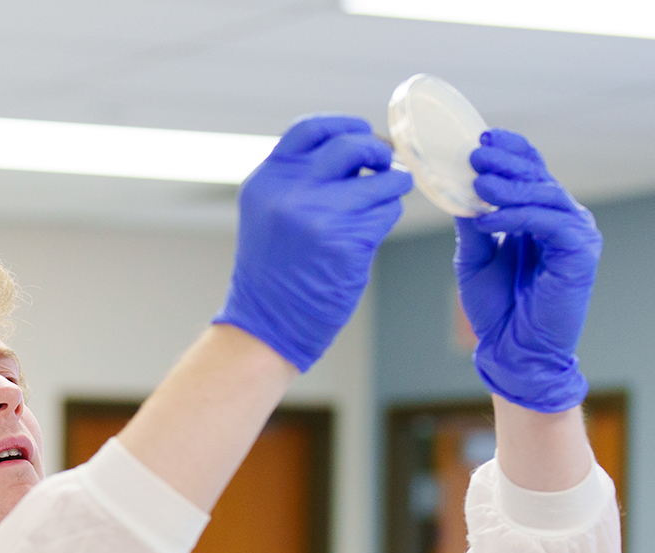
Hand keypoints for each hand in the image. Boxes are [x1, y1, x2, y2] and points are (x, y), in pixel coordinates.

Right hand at [215, 116, 412, 371]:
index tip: (361, 134)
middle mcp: (289, 192)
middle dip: (377, 151)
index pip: (311, 128)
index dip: (344, 125)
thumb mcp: (267, 211)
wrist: (264, 324)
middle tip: (382, 165)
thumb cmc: (273, 269)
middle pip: (352, 144)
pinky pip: (387, 212)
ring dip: (390, 187)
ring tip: (381, 201)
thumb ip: (298, 177)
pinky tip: (368, 235)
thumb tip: (357, 145)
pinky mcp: (346, 242)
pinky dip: (385, 218)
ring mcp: (319, 216)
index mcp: (267, 180)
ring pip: (381, 179)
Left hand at [457, 129, 599, 414]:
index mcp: (540, 214)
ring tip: (478, 182)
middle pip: (538, 177)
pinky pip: (548, 223)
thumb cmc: (496, 305)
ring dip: (509, 187)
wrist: (513, 348)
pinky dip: (518, 217)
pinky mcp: (580, 252)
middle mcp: (562, 218)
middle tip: (475, 153)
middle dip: (506, 163)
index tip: (482, 136)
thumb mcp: (474, 257)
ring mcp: (575, 233)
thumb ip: (472, 224)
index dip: (510, 151)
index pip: (530, 171)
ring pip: (544, 195)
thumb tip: (456, 190)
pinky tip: (489, 217)